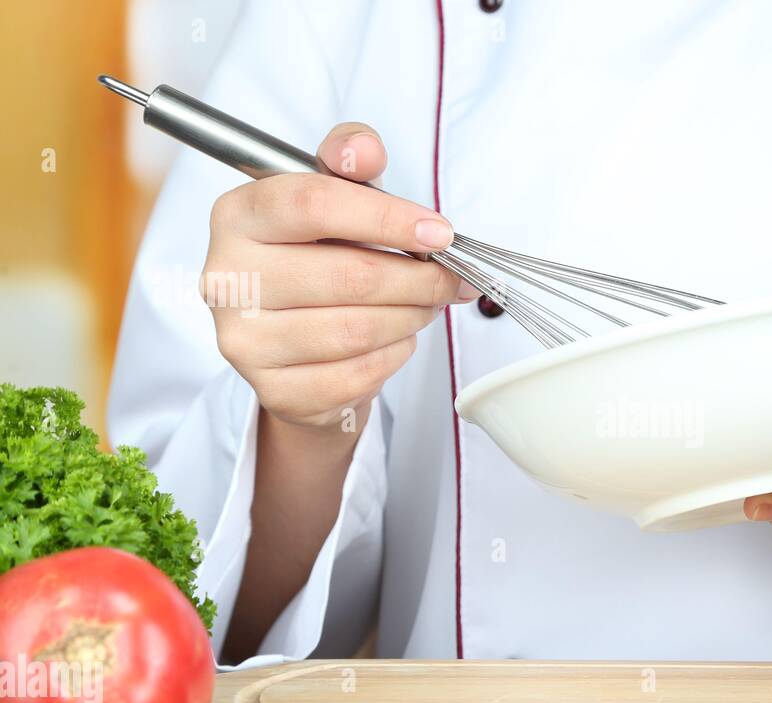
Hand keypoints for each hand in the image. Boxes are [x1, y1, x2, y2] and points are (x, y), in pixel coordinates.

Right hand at [201, 122, 476, 433]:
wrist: (294, 344)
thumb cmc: (318, 256)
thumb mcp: (333, 196)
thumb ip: (349, 159)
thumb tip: (364, 149)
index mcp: (237, 215)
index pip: (313, 203)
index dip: (387, 218)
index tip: (440, 233)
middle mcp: (228, 278)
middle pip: (349, 275)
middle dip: (418, 278)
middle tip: (450, 279)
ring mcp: (244, 340)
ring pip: (358, 329)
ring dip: (412, 316)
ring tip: (426, 304)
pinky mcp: (273, 390)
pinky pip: (357, 373)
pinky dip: (393, 355)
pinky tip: (396, 338)